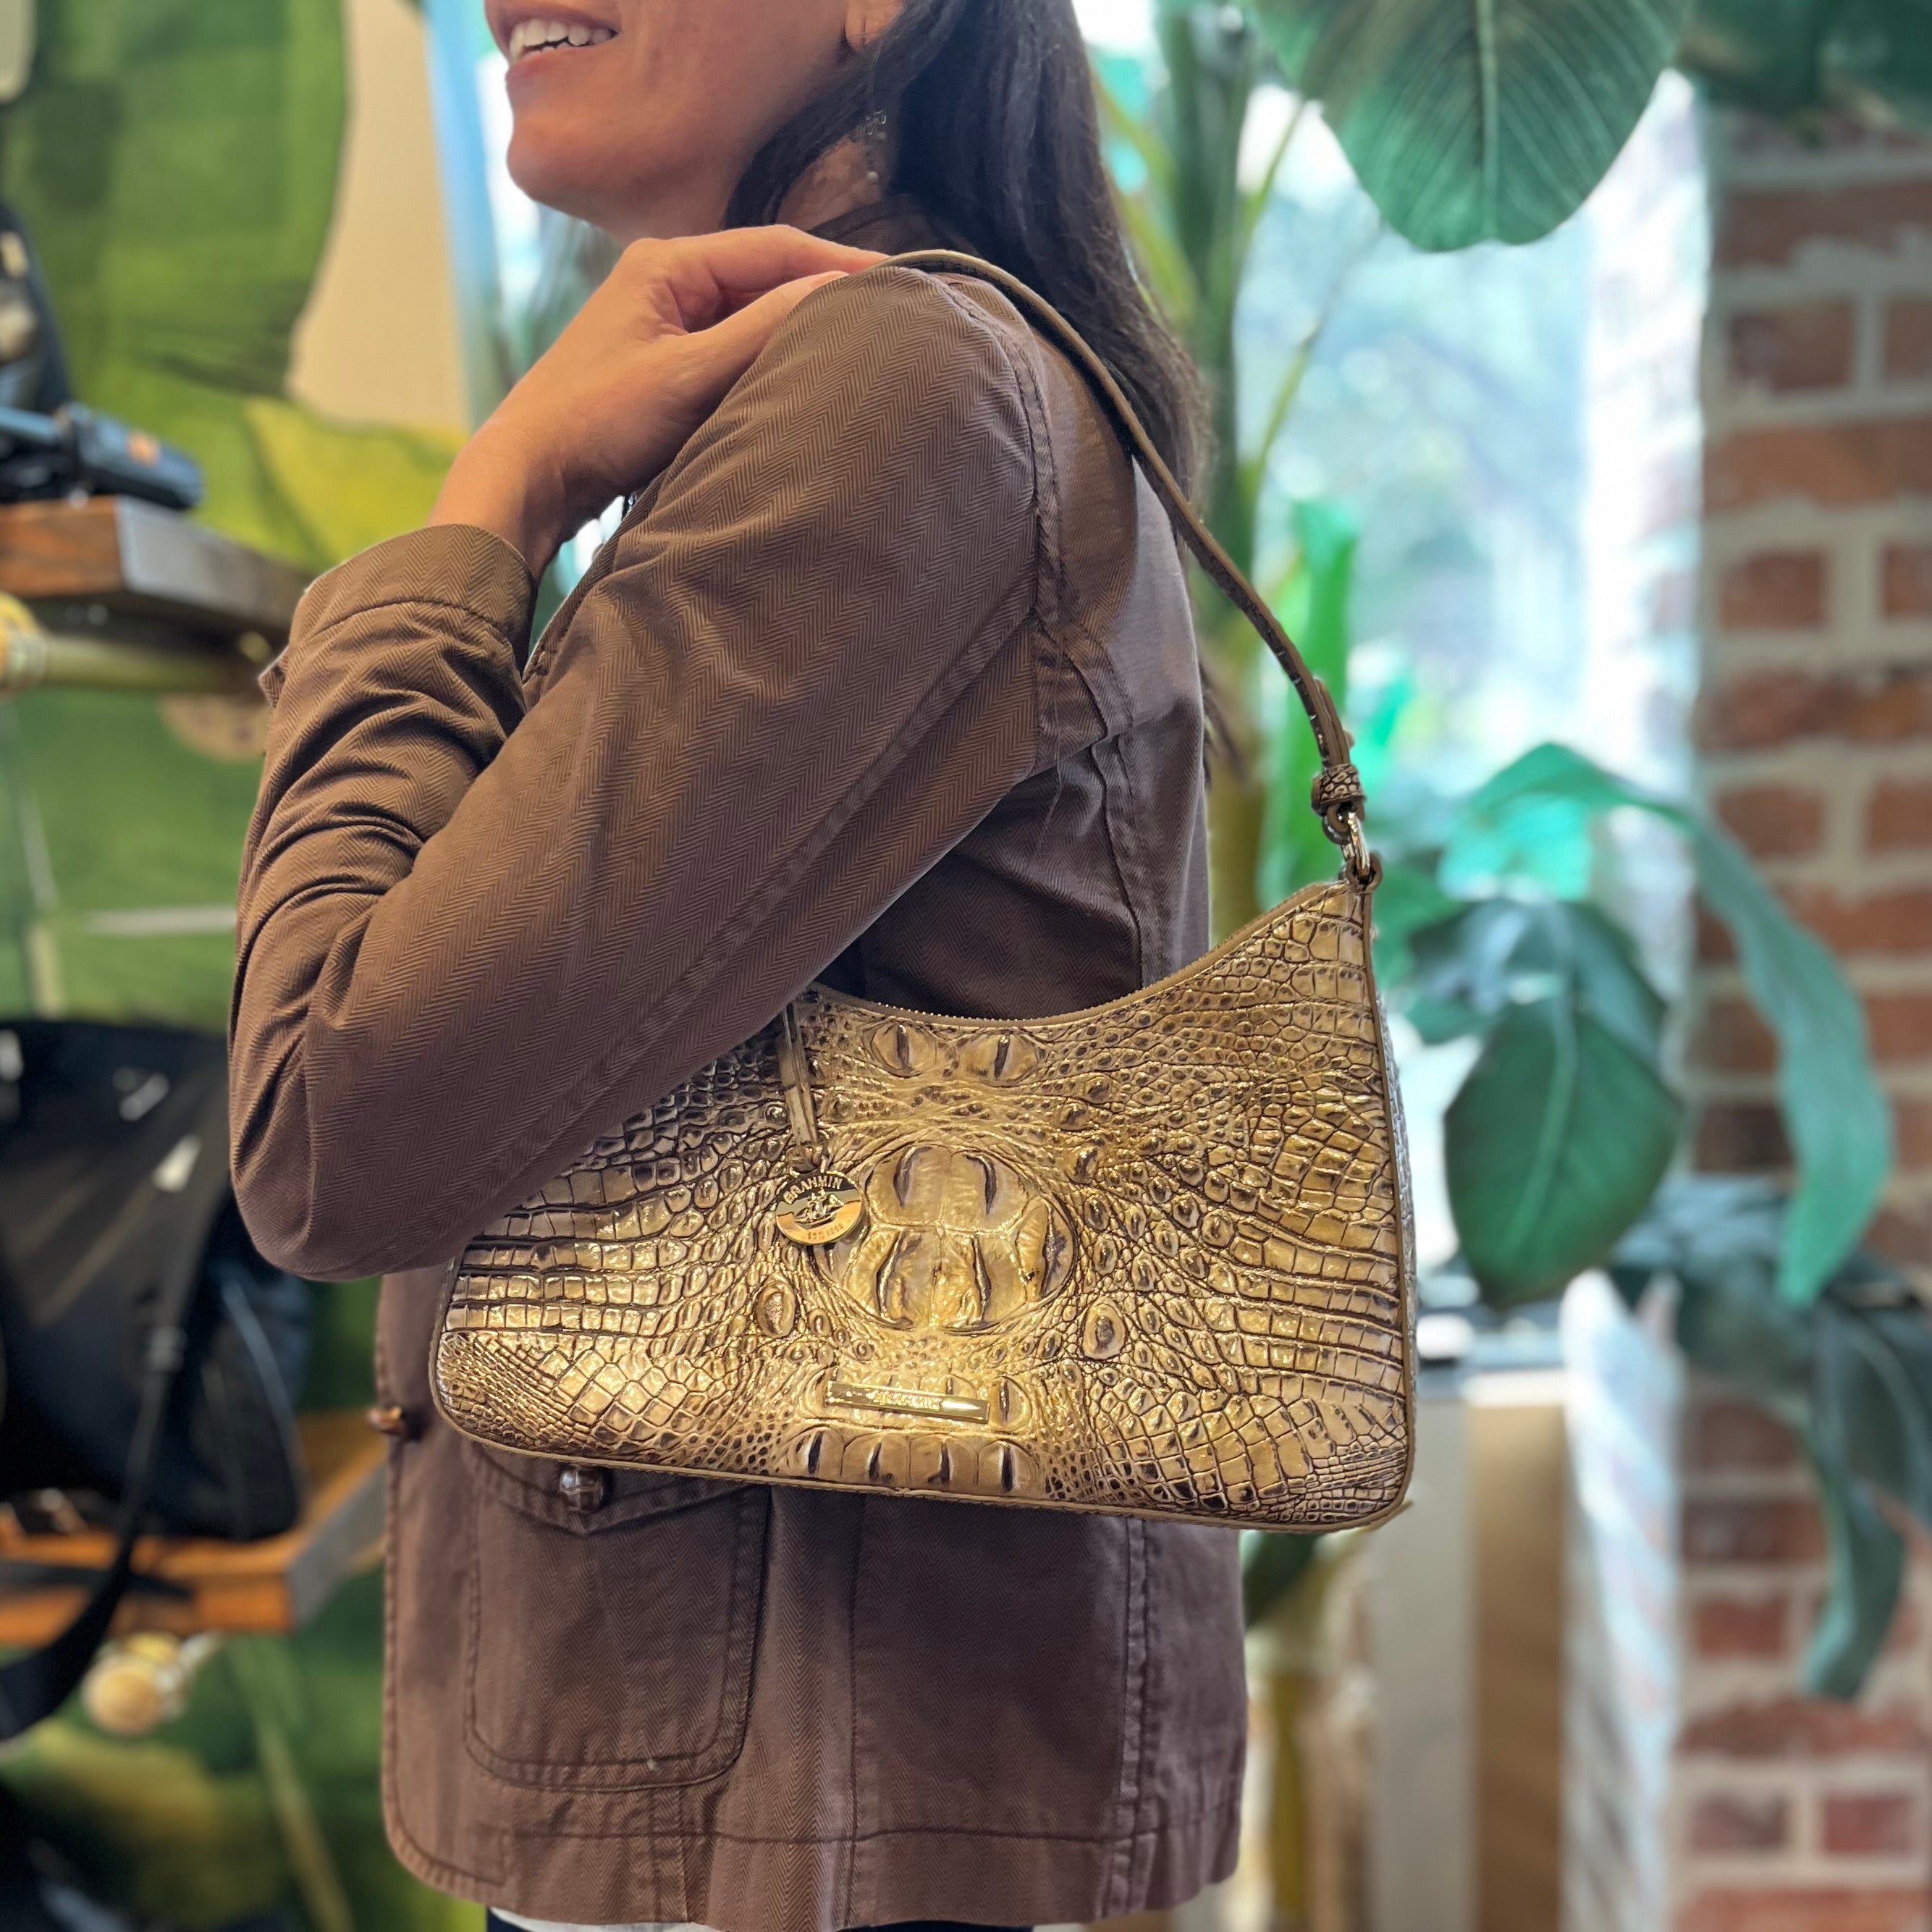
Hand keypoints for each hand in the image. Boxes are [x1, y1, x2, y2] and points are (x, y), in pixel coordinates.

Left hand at [430, 226, 883, 572]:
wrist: (527, 478)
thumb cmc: (594, 422)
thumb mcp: (687, 375)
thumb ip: (760, 330)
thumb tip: (836, 293)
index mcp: (668, 263)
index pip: (777, 248)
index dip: (842, 263)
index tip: (901, 283)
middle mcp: (667, 283)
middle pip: (768, 280)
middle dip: (826, 297)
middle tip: (893, 319)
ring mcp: (665, 326)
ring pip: (754, 320)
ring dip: (800, 334)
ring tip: (861, 351)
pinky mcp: (665, 369)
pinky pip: (735, 355)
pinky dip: (771, 365)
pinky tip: (804, 386)